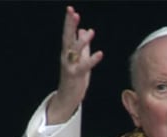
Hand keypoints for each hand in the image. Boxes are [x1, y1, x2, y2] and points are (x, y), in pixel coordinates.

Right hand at [47, 6, 102, 123]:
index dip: (70, 22)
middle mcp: (66, 57)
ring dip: (82, 41)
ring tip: (90, 32)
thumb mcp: (80, 59)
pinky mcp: (75, 76)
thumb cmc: (75, 77)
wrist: (67, 96)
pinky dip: (92, 59)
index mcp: (68, 52)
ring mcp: (69, 66)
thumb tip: (84, 29)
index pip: (68, 34)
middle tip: (73, 12)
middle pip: (67, 38)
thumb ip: (83, 45)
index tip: (71, 10)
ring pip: (75, 51)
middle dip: (70, 25)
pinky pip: (84, 66)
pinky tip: (100, 53)